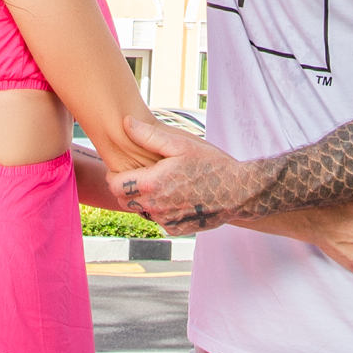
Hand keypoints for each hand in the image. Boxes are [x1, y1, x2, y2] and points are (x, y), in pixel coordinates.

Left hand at [114, 110, 260, 229]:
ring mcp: (165, 221)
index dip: (114, 175)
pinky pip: (158, 220)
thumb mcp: (180, 144)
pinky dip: (160, 210)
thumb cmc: (211, 164)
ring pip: (140, 211)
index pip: (115, 185)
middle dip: (125, 188)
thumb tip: (125, 123)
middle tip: (138, 174)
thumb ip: (148, 136)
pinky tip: (173, 196)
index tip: (121, 168)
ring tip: (158, 183)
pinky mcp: (176, 229)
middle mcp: (155, 206)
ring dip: (143, 199)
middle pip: (124, 200)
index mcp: (151, 184)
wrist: (238, 193)